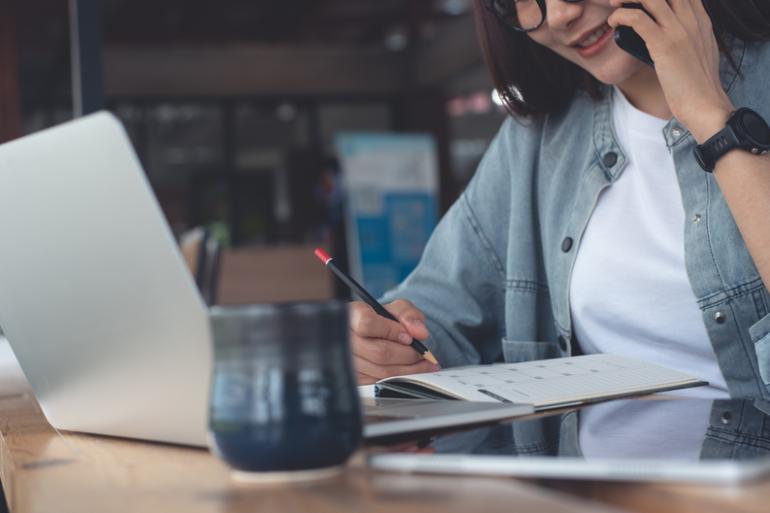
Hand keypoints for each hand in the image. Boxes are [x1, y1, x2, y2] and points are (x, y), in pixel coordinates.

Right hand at [349, 299, 439, 384]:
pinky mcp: (355, 378)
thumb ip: (409, 315)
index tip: (409, 337)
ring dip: (408, 369)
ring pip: (381, 370)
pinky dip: (400, 378)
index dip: (391, 331)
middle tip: (423, 353)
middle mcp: (344, 338)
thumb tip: (419, 333)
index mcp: (352, 314)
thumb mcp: (398, 309)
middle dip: (407, 354)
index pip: (367, 324)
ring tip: (424, 363)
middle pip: (378, 351)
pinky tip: (412, 371)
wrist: (375, 334)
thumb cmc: (384, 319)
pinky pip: (381, 382)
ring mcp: (347, 361)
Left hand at [608, 0, 734, 141]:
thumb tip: (672, 36)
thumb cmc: (698, 86)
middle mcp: (691, 20)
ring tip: (614, 5)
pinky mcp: (664, 44)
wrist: (705, 105)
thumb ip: (690, 37)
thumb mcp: (700, 52)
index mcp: (701, 20)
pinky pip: (637, 19)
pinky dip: (621, 16)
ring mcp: (678, 30)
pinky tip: (613, 22)